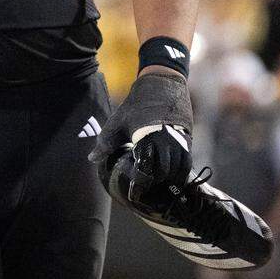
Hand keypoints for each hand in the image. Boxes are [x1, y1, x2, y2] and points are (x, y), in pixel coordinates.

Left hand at [89, 70, 192, 202]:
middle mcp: (167, 143)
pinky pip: (185, 163)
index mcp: (148, 139)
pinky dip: (177, 172)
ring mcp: (181, 142)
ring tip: (153, 180)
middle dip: (152, 183)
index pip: (146, 172)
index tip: (134, 194)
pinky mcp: (188, 140)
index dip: (140, 186)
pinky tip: (165, 172)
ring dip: (166, 179)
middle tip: (141, 185)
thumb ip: (105, 143)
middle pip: (162, 175)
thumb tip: (91, 159)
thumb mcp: (117, 122)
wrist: (162, 84)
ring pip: (177, 171)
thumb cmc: (136, 105)